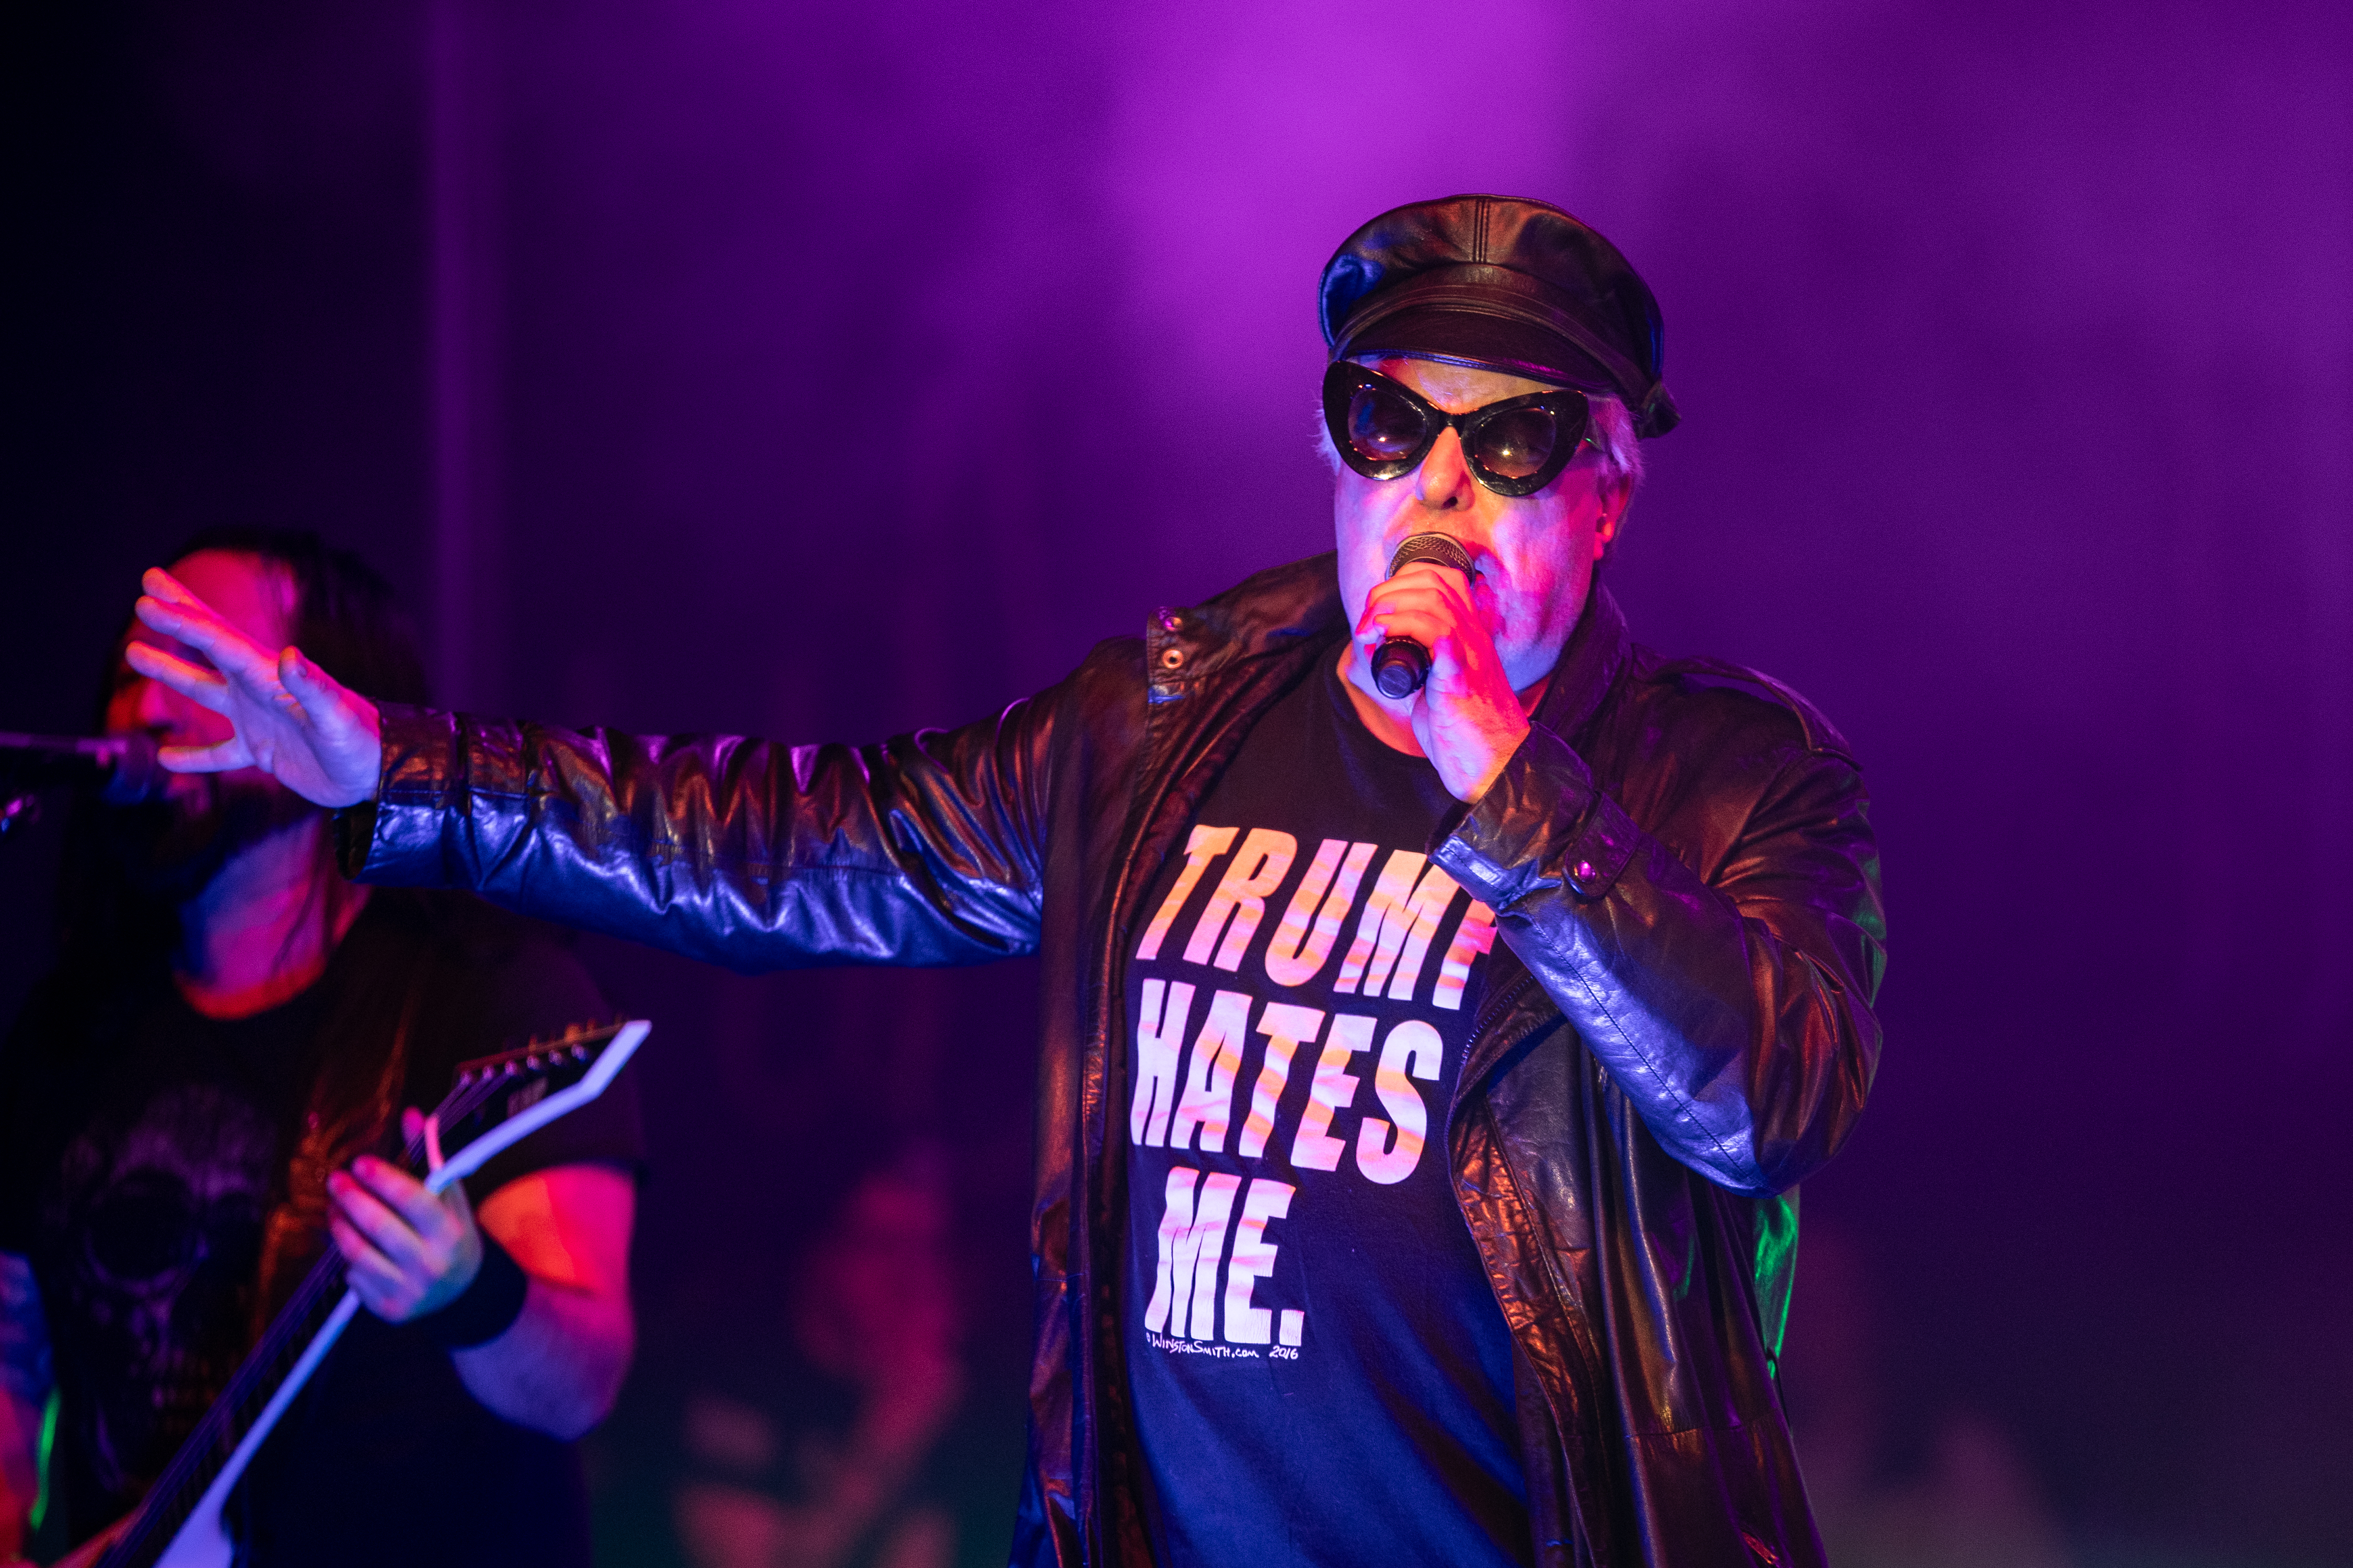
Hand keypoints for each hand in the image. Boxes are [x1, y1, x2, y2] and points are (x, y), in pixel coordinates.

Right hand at [128, 567, 384, 806]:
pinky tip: (165, 758)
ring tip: (134, 652)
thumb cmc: (364, 743)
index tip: (149, 597)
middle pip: (211, 648)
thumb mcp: (338, 716)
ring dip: (172, 674)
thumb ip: (313, 687)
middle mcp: (262, 690)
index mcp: (273, 677)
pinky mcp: (264, 751)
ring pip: (205, 692)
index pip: (220, 641)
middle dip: (179, 620)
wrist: (381, 775)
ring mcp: (260, 719)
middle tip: (145, 593)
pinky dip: (194, 756)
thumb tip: (288, 655)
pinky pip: (220, 752)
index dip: (184, 619)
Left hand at [327, 1113, 483, 1322]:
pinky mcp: (390, 1311)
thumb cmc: (450, 1232)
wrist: (460, 1293)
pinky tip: (354, 1245)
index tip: (360, 1162)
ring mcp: (409, 1291)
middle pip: (378, 1226)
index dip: (383, 1179)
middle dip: (351, 1199)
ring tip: (334, 1208)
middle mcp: (431, 1264)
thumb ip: (429, 1157)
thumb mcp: (449, 1196)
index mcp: (451, 1232)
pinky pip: (354, 1279)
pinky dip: (350, 1259)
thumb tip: (411, 1114)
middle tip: (335, 1179)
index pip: (412, 1200)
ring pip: (358, 1254)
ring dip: (340, 1226)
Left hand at [1352, 560, 1530, 800]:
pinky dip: (1404, 626)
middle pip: (1434, 581)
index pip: (1444, 579)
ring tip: (1368, 631)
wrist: (1493, 766)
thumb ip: (1419, 661)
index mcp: (1469, 635)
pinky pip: (1438, 632)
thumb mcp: (1438, 684)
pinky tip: (1382, 638)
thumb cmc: (1462, 730)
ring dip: (1390, 607)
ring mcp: (1469, 653)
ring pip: (1434, 599)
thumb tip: (1377, 647)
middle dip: (1390, 591)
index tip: (1379, 608)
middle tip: (1368, 622)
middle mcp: (1473, 636)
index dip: (1405, 580)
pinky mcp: (1459, 675)